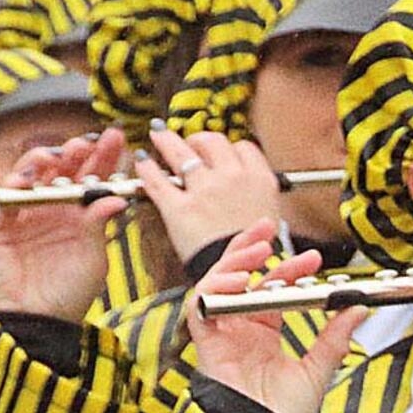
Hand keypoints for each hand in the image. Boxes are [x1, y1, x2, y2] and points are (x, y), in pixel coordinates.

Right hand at [0, 129, 127, 321]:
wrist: (42, 320)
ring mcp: (24, 214)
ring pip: (31, 176)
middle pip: (62, 170)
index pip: (91, 176)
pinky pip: (4, 200)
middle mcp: (51, 207)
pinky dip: (13, 187)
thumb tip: (117, 197)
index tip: (116, 137)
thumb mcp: (94, 257)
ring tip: (56, 155)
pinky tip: (26, 178)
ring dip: (42, 161)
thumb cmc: (71, 292)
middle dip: (73, 152)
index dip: (102, 156)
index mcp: (78, 212)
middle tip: (86, 143)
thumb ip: (101, 225)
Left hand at [136, 128, 281, 261]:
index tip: (220, 153)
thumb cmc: (255, 252)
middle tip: (191, 144)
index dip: (229, 149)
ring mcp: (204, 191)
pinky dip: (147, 169)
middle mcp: (231, 178)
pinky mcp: (180, 209)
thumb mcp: (270, 216)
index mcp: (258, 179)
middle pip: (212, 142)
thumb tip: (245, 183)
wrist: (241, 277)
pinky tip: (142, 162)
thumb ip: (256, 193)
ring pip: (181, 153)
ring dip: (167, 141)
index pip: (242, 147)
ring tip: (158, 135)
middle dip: (199, 140)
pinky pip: (158, 181)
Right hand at [188, 219, 363, 412]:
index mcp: (265, 334)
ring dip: (233, 262)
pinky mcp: (206, 344)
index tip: (313, 260)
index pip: (272, 289)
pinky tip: (236, 280)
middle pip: (239, 277)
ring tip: (256, 249)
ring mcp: (223, 335)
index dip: (289, 270)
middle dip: (251, 248)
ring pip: (217, 285)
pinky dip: (214, 289)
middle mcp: (241, 330)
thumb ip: (335, 337)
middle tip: (269, 228)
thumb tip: (356, 307)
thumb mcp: (319, 369)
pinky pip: (201, 307)